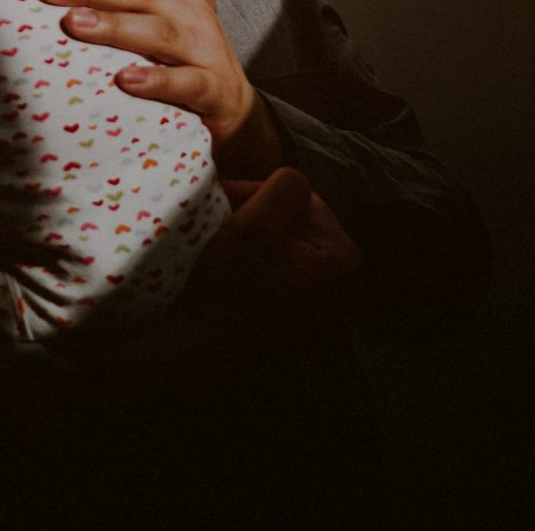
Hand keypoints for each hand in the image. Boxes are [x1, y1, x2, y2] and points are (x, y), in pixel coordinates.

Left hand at [34, 0, 287, 175]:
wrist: (231, 101)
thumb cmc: (178, 54)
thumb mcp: (154, 16)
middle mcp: (189, 10)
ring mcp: (203, 47)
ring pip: (158, 31)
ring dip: (114, 26)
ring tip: (74, 23)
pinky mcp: (212, 86)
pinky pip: (184, 82)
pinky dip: (156, 80)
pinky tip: (125, 80)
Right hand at [179, 167, 361, 344]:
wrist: (191, 353)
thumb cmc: (223, 292)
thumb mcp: (253, 227)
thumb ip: (285, 187)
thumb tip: (290, 181)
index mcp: (343, 259)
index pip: (297, 196)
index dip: (255, 196)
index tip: (225, 212)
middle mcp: (340, 284)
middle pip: (289, 220)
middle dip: (252, 217)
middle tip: (217, 228)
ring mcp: (318, 304)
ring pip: (277, 243)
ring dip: (246, 239)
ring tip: (218, 251)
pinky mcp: (292, 317)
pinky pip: (271, 271)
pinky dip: (247, 266)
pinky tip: (225, 275)